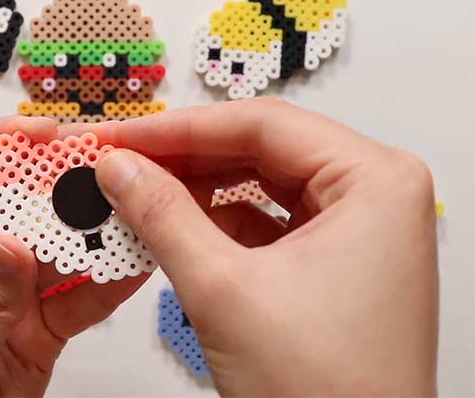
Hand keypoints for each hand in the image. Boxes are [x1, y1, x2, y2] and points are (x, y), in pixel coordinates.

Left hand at [0, 117, 148, 396]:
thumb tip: (13, 241)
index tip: (42, 130)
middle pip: (15, 205)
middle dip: (57, 179)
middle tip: (105, 160)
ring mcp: (8, 296)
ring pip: (55, 245)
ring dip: (91, 225)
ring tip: (134, 204)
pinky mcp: (40, 326)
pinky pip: (78, 293)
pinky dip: (108, 278)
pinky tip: (136, 260)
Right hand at [88, 99, 437, 395]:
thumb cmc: (326, 393)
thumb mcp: (222, 289)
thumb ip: (162, 215)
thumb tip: (119, 168)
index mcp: (374, 182)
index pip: (262, 124)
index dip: (180, 129)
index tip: (123, 136)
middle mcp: (375, 198)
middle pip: (262, 151)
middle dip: (186, 159)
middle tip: (123, 162)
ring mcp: (358, 232)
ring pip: (261, 186)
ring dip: (197, 191)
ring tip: (138, 194)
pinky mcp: (335, 264)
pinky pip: (267, 224)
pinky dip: (217, 224)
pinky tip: (173, 227)